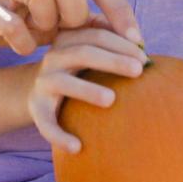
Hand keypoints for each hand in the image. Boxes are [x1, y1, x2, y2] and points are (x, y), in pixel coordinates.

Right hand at [0, 0, 141, 58]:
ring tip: (41, 36)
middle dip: (75, 10)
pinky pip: (7, 19)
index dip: (119, 8)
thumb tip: (130, 37)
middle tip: (67, 34)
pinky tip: (22, 48)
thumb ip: (86, 23)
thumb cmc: (13, 21)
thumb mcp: (53, 22)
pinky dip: (20, 39)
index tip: (136, 41)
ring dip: (46, 20)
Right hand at [29, 20, 146, 151]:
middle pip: (83, 53)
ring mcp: (43, 83)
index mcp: (69, 39)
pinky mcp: (37, 109)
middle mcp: (54, 58)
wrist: (38, 91)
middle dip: (113, 60)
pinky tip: (77, 148)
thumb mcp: (90, 48)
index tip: (145, 57)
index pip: (96, 34)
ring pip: (64, 83)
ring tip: (111, 100)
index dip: (121, 44)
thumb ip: (113, 38)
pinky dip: (59, 136)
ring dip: (87, 90)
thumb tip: (140, 41)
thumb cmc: (78, 67)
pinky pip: (46, 124)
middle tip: (139, 70)